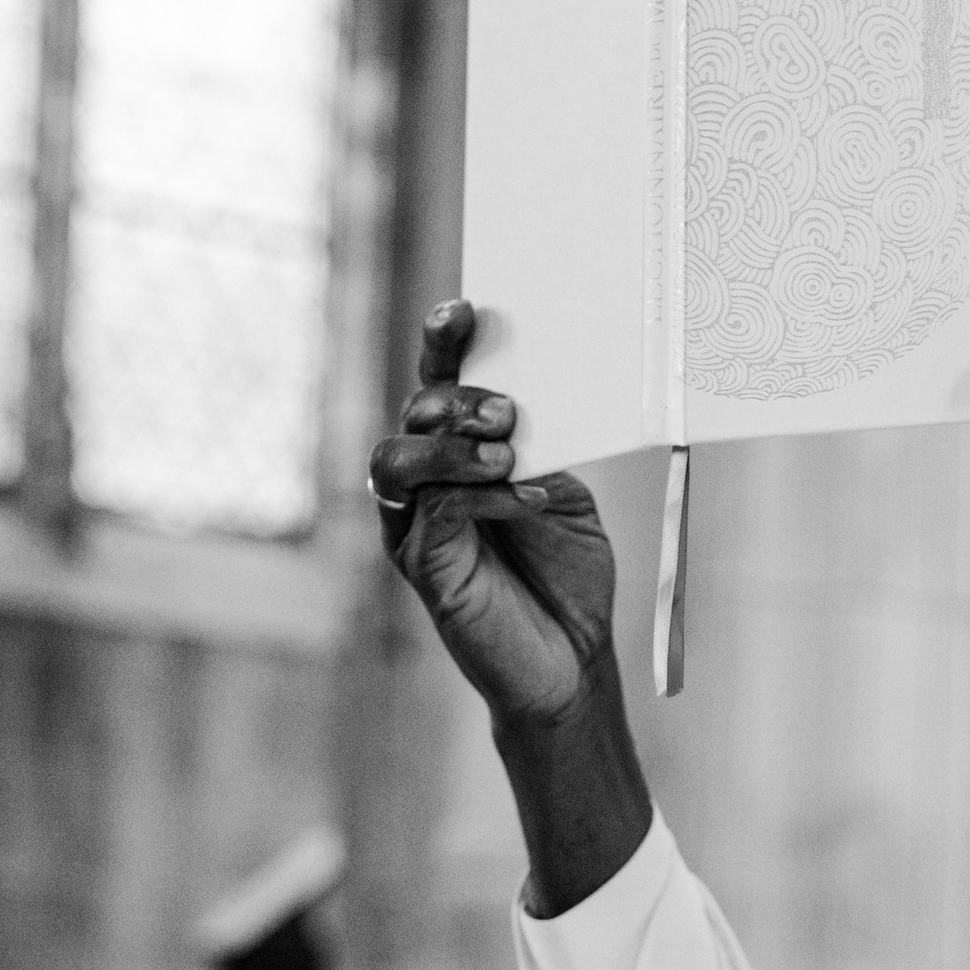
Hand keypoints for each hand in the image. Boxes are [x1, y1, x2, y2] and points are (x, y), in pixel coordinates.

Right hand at [370, 303, 614, 726]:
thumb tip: (531, 399)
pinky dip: (477, 495)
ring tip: (507, 455)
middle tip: (508, 409)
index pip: (439, 386)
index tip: (463, 310)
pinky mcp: (422, 568)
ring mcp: (417, 527)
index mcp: (461, 456)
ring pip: (395, 459)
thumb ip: (542, 447)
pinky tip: (523, 499)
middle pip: (412, 412)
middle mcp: (428, 485)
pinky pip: (430, 512)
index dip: (442, 344)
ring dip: (451, 446)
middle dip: (455, 398)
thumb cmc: (566, 576)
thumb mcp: (562, 492)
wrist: (574, 660)